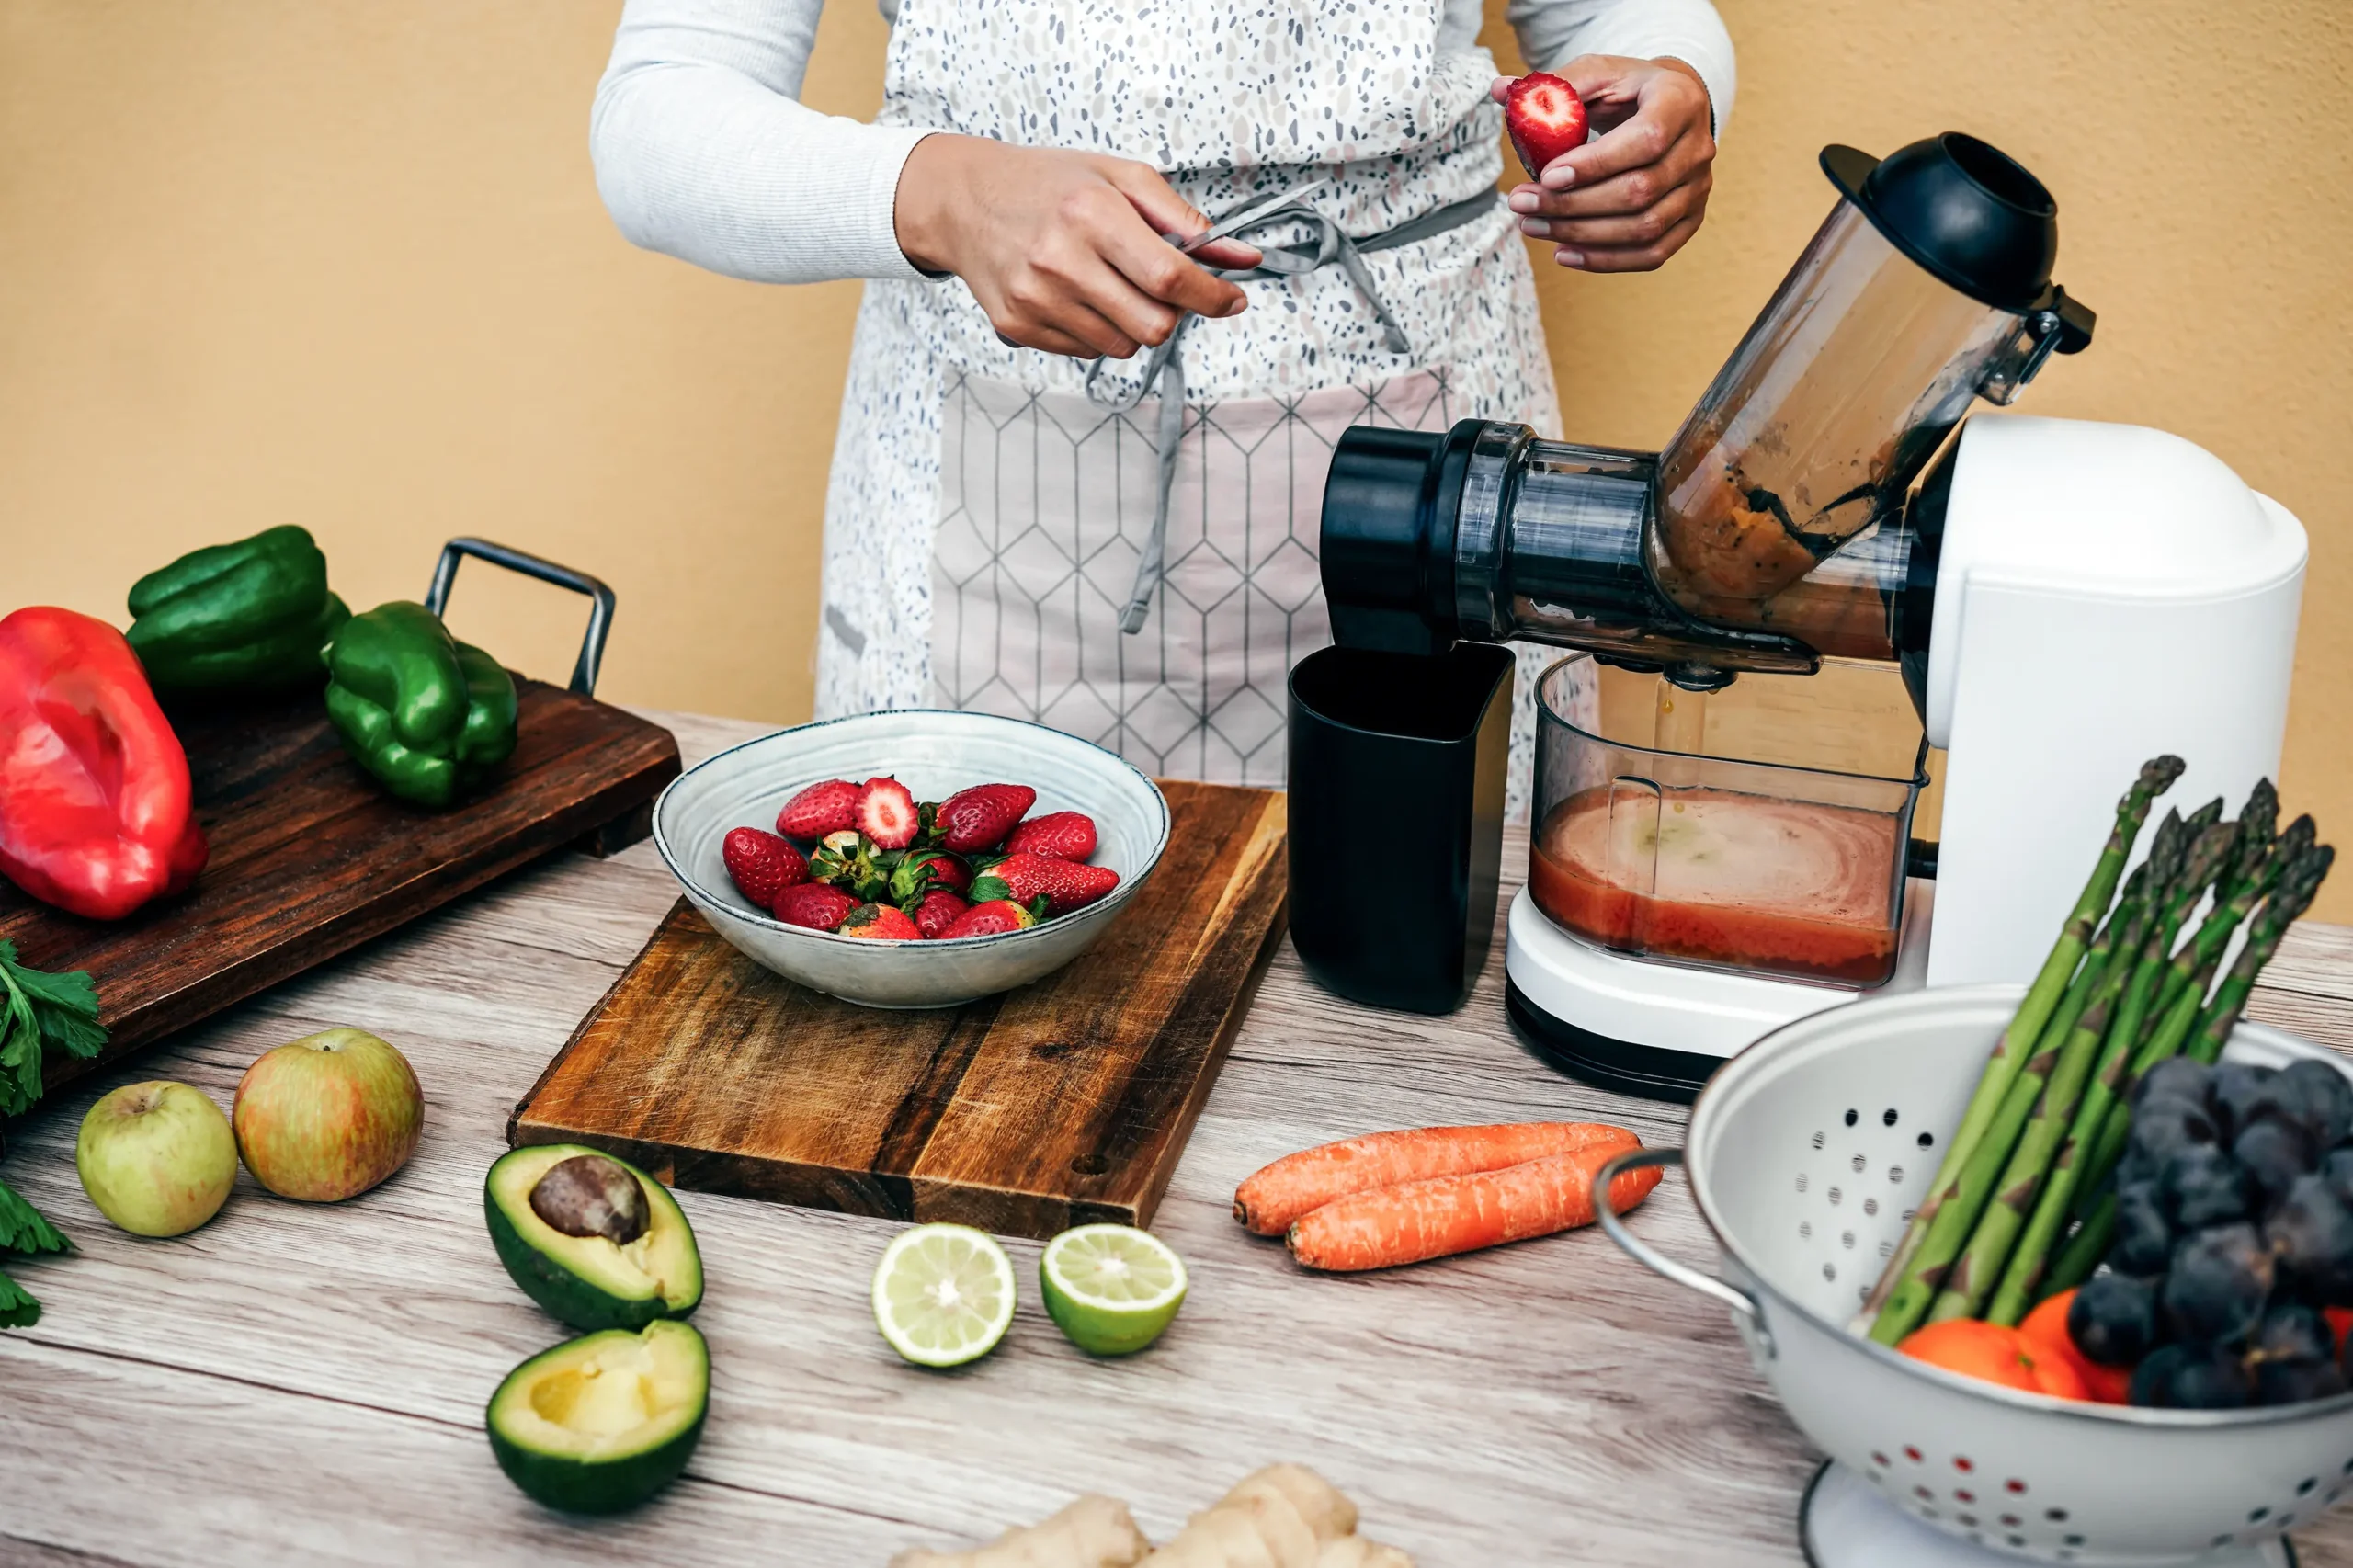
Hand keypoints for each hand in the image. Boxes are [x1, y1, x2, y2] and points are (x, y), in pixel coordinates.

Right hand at [894, 135, 1262, 359]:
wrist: (966, 201)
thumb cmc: (1048, 185)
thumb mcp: (1119, 178)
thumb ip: (1182, 218)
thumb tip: (1239, 257)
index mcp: (1091, 214)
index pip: (1169, 277)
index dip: (1211, 297)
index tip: (1231, 300)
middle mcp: (1061, 260)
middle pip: (1152, 325)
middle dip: (1173, 313)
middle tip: (1162, 287)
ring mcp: (1036, 298)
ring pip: (1122, 346)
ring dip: (1134, 323)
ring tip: (1112, 284)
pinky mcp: (1019, 325)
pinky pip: (1087, 351)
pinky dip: (1098, 330)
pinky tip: (1079, 295)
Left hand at [1492, 57, 1715, 272]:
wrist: (1670, 108)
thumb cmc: (1627, 89)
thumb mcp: (1596, 73)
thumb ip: (1554, 85)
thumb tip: (1499, 90)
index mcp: (1681, 101)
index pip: (1645, 140)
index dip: (1595, 164)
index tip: (1546, 176)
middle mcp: (1699, 147)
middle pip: (1640, 191)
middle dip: (1574, 205)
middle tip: (1520, 203)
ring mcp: (1699, 188)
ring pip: (1645, 228)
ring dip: (1582, 236)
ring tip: (1532, 226)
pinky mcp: (1691, 218)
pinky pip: (1652, 253)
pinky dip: (1605, 260)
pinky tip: (1563, 254)